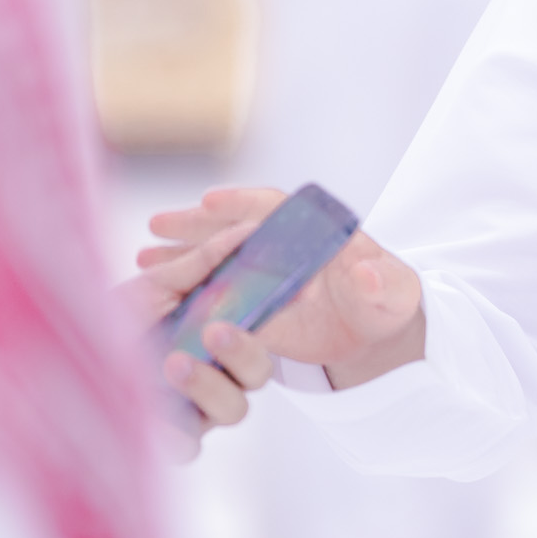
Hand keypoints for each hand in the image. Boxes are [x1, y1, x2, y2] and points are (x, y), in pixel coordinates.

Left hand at [120, 217, 275, 461]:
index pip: (259, 337)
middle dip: (243, 353)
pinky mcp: (167, 437)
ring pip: (232, 409)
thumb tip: (246, 231)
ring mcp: (194, 409)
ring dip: (210, 386)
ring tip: (174, 362)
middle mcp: (214, 375)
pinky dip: (178, 432)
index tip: (241, 305)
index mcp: (218, 339)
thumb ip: (202, 263)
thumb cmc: (109, 319)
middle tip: (215, 330)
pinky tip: (157, 413)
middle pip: (257, 376)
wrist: (55, 352)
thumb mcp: (154, 284)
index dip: (261, 326)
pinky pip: (188, 447)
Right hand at [140, 187, 425, 392]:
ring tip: (144, 255)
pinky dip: (186, 286)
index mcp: (316, 232)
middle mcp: (283, 246)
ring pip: (216, 254)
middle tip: (158, 223)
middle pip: (234, 225)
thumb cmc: (386, 304)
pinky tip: (156, 286)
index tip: (210, 202)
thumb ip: (381, 284)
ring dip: (182, 252)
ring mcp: (263, 273)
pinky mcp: (250, 302)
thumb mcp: (392, 295)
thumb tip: (367, 274)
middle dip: (196, 223)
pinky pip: (213, 289)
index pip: (275, 208)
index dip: (242, 204)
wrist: (374, 336)